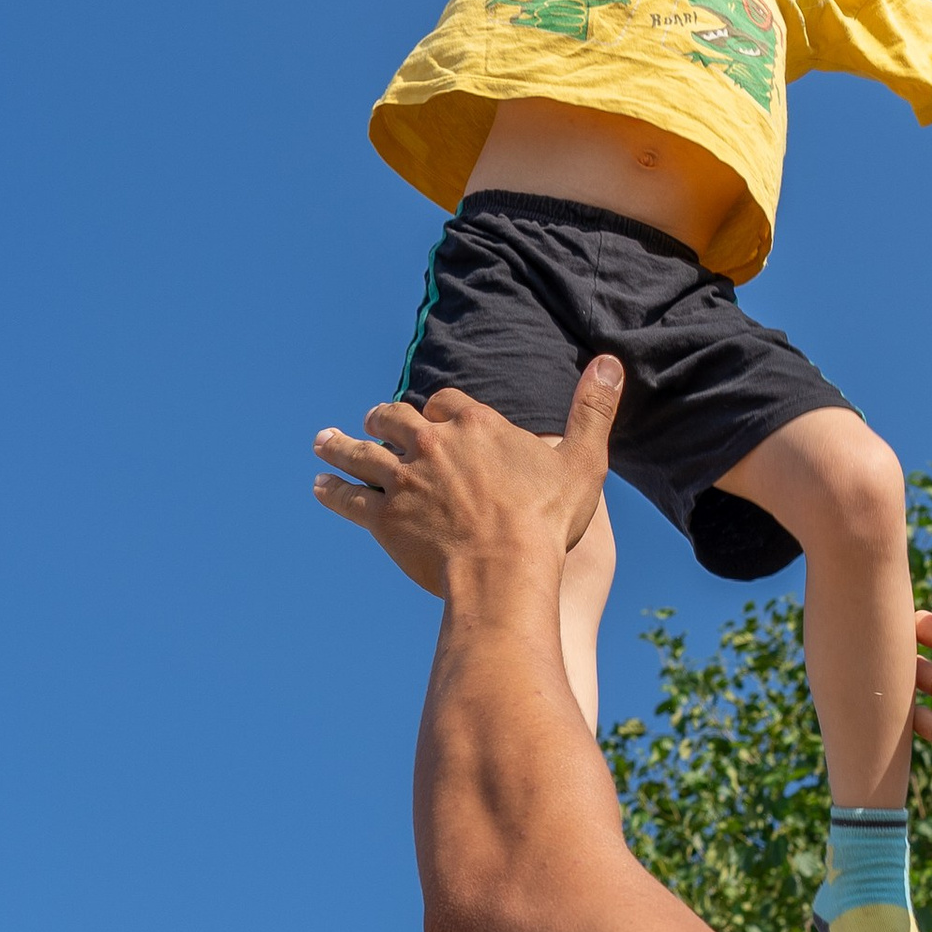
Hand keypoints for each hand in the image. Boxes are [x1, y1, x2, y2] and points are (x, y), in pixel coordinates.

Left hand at [314, 363, 618, 599]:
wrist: (503, 569)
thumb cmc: (547, 521)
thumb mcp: (583, 461)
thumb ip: (592, 409)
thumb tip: (610, 361)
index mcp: (475, 424)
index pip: (447, 400)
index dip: (441, 408)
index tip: (438, 414)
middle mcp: (431, 443)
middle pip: (396, 418)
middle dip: (385, 418)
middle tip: (376, 420)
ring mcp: (402, 479)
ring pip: (361, 452)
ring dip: (340, 444)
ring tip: (324, 440)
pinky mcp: (382, 516)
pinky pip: (348, 497)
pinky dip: (331, 489)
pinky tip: (320, 485)